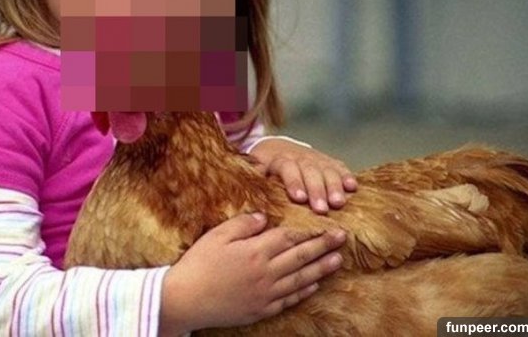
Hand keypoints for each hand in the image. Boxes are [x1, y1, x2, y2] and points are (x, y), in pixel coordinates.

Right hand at [159, 213, 344, 334]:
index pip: (290, 237)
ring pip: (300, 279)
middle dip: (324, 247)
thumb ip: (243, 224)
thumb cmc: (198, 264)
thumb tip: (264, 217)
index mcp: (255, 251)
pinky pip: (289, 300)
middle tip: (343, 239)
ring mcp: (265, 293)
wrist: (185, 300)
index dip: (311, 231)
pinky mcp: (261, 309)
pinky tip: (314, 285)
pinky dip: (304, 292)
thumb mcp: (217, 235)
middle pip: (301, 257)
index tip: (329, 226)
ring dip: (321, 269)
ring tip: (338, 261)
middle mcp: (266, 273)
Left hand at [249, 138, 357, 213]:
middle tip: (322, 209)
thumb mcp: (253, 171)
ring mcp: (315, 158)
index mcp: (279, 159)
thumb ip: (251, 180)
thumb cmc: (263, 168)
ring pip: (326, 169)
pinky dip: (346, 176)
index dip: (294, 182)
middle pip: (310, 170)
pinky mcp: (328, 162)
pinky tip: (353, 187)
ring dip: (334, 186)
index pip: (287, 168)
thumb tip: (245, 194)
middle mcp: (299, 156)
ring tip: (339, 203)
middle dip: (317, 190)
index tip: (298, 198)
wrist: (276, 148)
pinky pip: (339, 167)